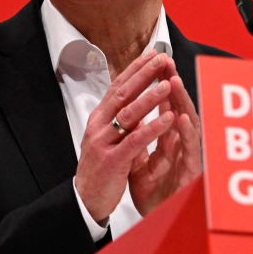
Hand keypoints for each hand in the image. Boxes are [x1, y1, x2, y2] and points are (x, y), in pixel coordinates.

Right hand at [75, 50, 176, 220]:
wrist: (84, 199)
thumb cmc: (100, 168)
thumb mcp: (107, 138)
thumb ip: (119, 119)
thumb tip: (134, 99)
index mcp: (99, 118)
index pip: (117, 86)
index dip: (135, 69)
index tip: (152, 54)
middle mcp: (99, 126)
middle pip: (123, 94)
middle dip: (144, 75)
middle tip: (162, 59)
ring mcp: (104, 142)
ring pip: (128, 114)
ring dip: (150, 98)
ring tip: (168, 84)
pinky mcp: (112, 161)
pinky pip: (135, 141)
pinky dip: (152, 128)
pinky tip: (168, 118)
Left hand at [128, 66, 202, 215]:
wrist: (156, 225)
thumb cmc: (154, 197)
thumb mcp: (140, 164)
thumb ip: (139, 141)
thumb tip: (131, 118)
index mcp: (168, 142)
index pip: (165, 108)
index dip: (159, 86)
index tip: (152, 64)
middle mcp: (180, 146)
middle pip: (179, 109)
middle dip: (172, 85)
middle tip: (165, 61)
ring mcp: (188, 158)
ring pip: (188, 125)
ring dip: (182, 102)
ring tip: (173, 81)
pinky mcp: (191, 174)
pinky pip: (191, 151)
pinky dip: (186, 133)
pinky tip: (181, 117)